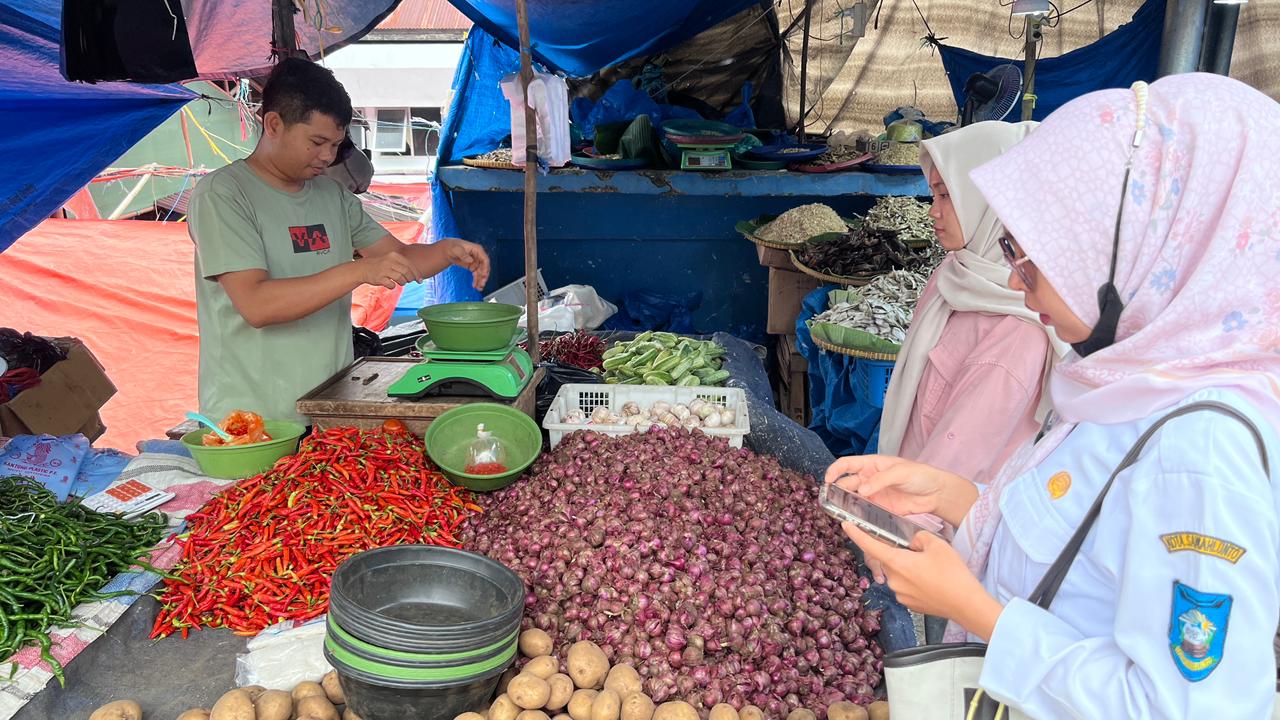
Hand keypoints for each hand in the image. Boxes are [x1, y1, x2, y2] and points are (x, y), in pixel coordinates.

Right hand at [356, 251, 419, 288]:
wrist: (363, 268)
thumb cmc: (381, 265)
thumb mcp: (392, 260)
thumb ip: (403, 265)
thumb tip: (417, 274)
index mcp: (394, 256)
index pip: (410, 265)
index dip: (417, 274)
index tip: (420, 281)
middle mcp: (389, 261)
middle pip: (406, 271)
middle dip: (411, 278)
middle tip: (410, 282)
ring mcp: (384, 269)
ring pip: (400, 278)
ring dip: (402, 282)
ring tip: (400, 282)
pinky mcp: (379, 278)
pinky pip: (391, 284)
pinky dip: (393, 286)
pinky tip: (391, 284)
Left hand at [444, 238, 490, 289]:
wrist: (448, 249)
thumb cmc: (453, 246)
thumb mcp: (456, 249)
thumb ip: (463, 254)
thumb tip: (470, 260)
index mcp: (477, 250)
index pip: (485, 259)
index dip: (486, 268)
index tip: (484, 275)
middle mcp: (478, 256)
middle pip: (484, 267)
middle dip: (484, 276)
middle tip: (482, 284)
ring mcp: (476, 262)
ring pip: (481, 273)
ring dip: (481, 280)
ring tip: (479, 288)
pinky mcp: (472, 266)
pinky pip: (476, 274)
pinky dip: (476, 280)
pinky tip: (475, 286)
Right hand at [825, 455, 946, 516]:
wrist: (936, 493)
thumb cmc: (919, 475)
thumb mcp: (900, 472)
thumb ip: (880, 480)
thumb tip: (862, 489)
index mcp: (871, 464)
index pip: (847, 464)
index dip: (834, 470)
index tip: (827, 481)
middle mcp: (868, 479)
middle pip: (846, 484)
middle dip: (837, 491)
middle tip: (831, 502)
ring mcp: (873, 495)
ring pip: (853, 499)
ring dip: (845, 504)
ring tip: (839, 512)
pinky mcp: (880, 509)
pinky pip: (864, 512)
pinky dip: (857, 515)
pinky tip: (854, 520)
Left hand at [843, 523, 1002, 640]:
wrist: (967, 605)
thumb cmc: (952, 573)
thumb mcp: (937, 544)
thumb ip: (918, 538)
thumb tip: (912, 544)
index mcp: (897, 563)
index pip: (870, 546)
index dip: (856, 534)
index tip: (845, 525)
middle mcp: (893, 580)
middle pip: (890, 560)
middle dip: (901, 553)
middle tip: (923, 552)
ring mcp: (900, 595)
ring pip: (899, 573)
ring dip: (909, 567)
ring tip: (933, 568)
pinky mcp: (909, 604)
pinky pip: (906, 586)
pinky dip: (915, 581)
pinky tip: (932, 581)